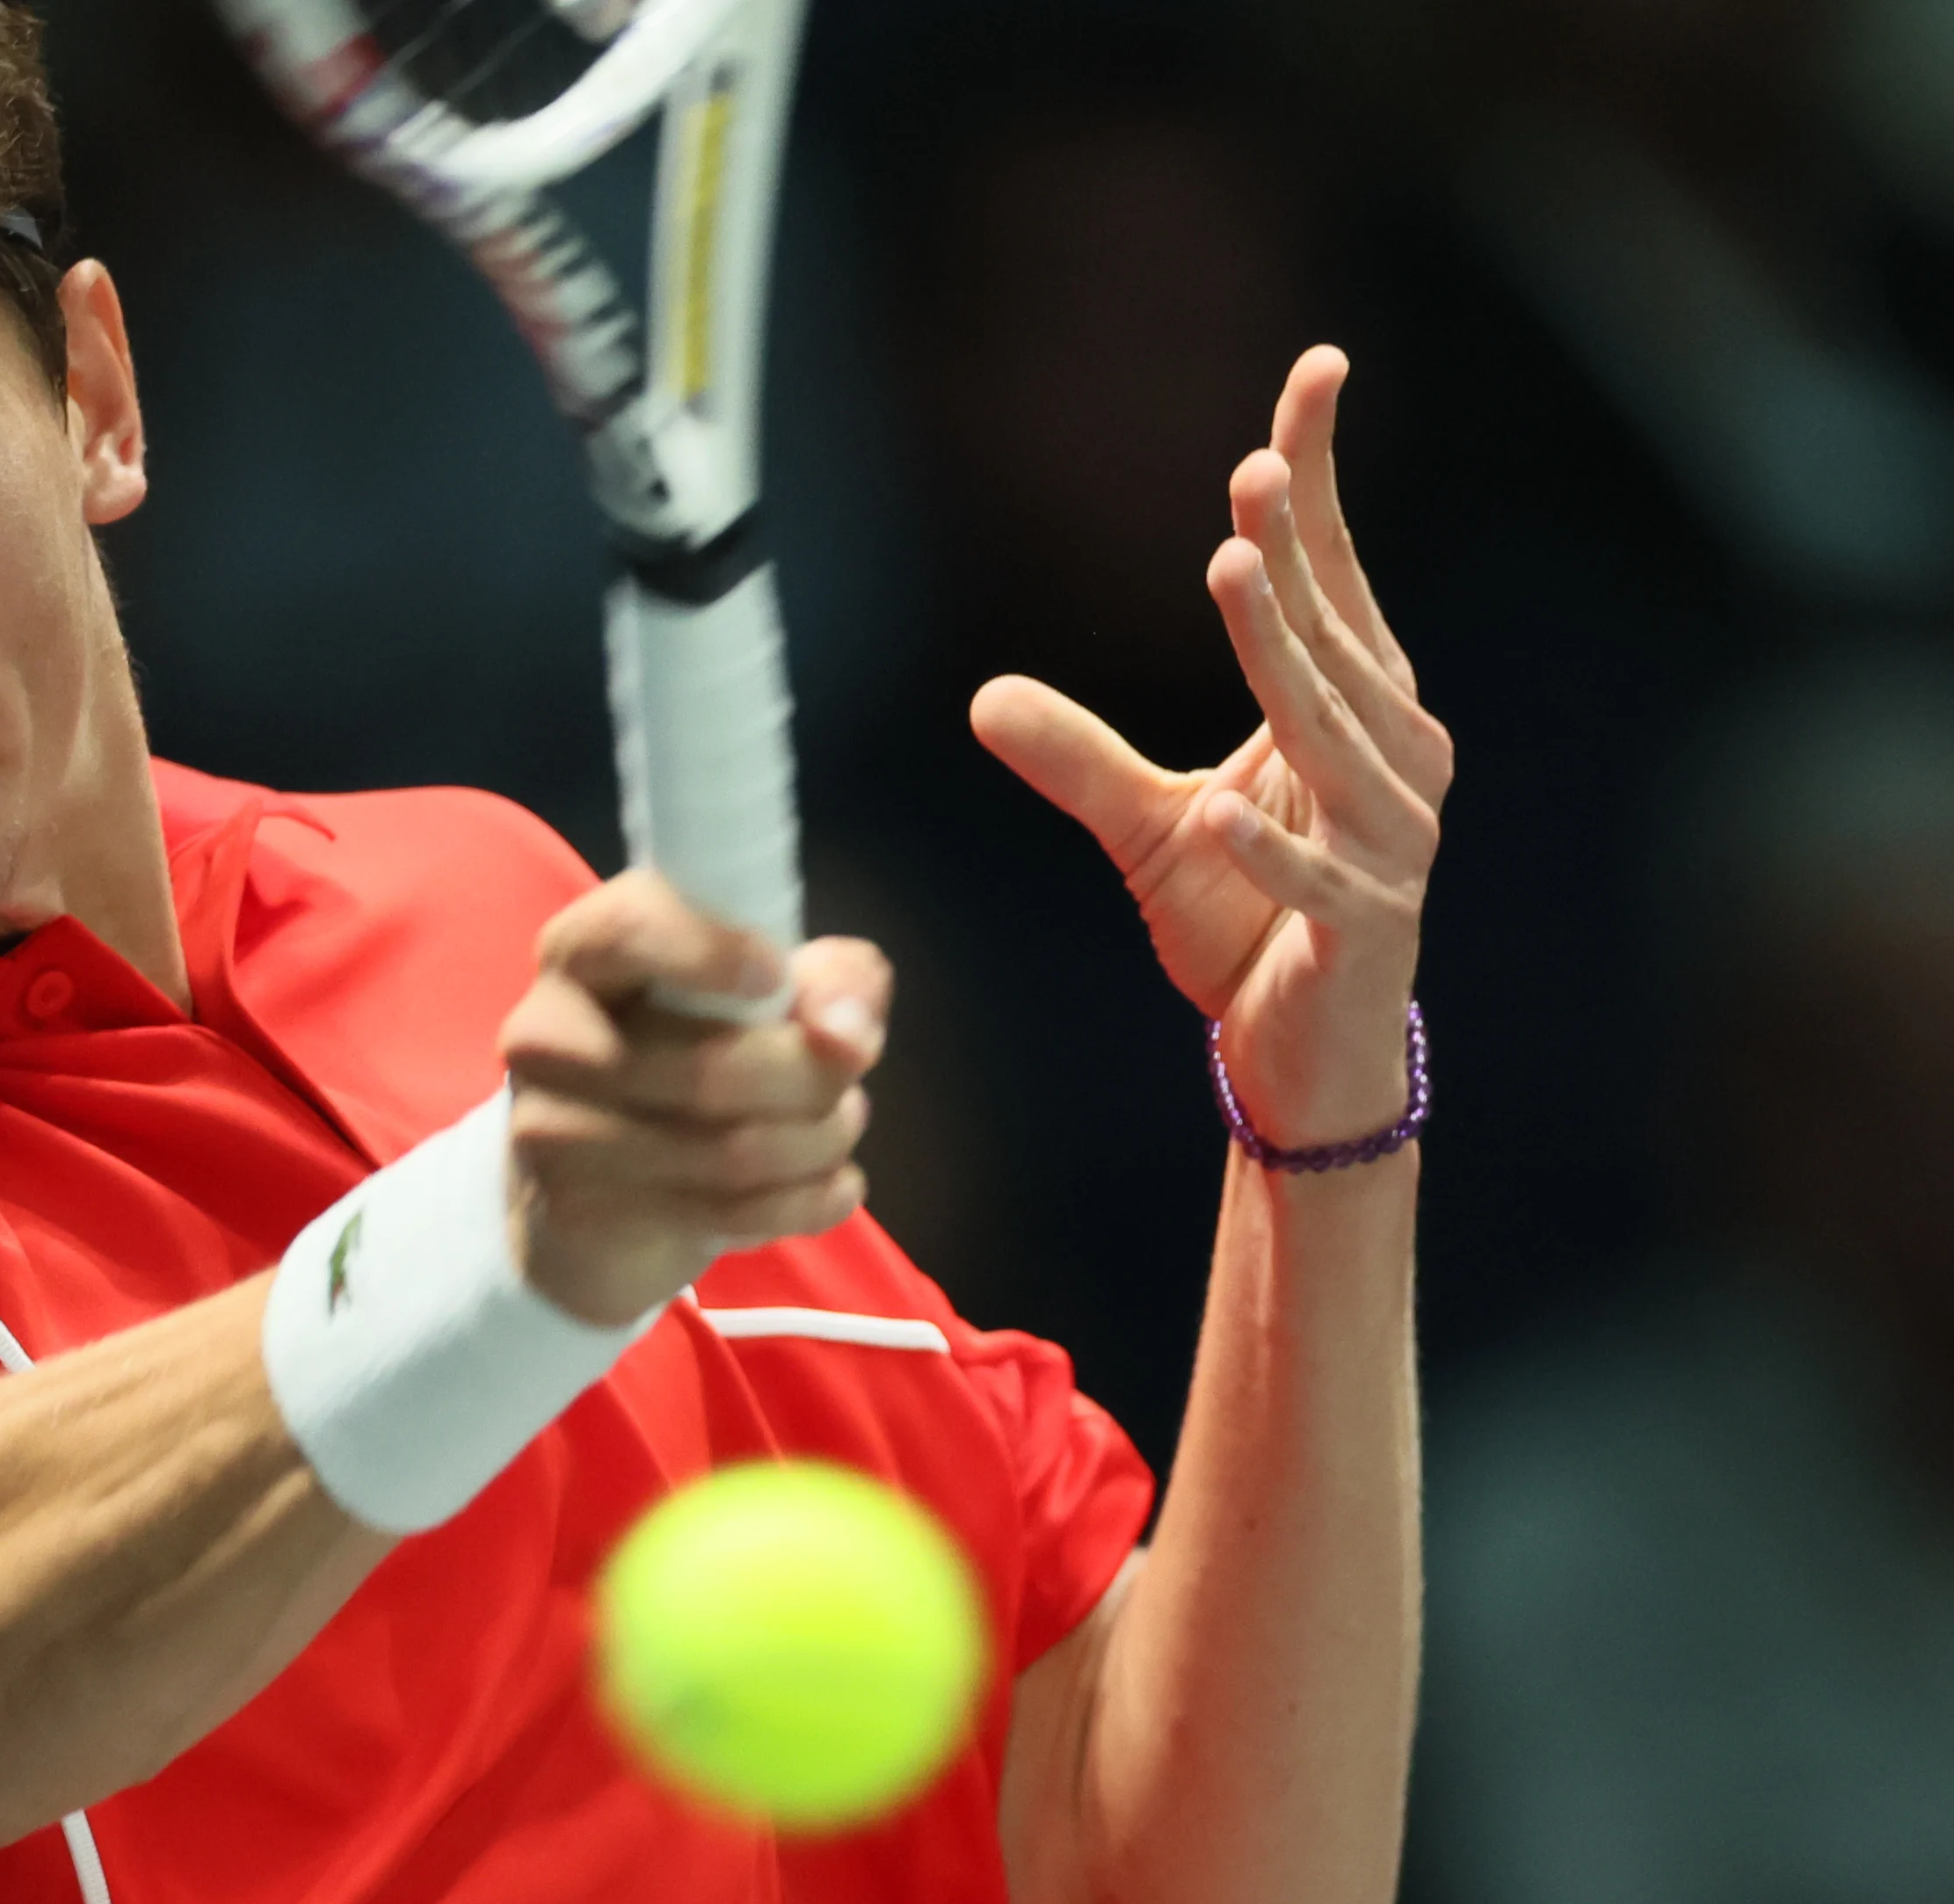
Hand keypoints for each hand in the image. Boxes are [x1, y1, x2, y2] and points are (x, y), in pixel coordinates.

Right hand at [498, 871, 889, 1325]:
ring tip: (837, 1128)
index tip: (778, 977)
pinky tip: (831, 1186)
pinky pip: (733, 1213)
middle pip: (713, 1067)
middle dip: (818, 1078)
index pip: (630, 929)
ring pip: (733, 1150)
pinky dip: (813, 1201)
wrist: (591, 1196)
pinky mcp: (581, 1213)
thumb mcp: (761, 995)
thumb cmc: (685, 1059)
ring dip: (823, 1141)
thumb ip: (828, 979)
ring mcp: (553, 1132)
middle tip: (849, 1076)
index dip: (715, 952)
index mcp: (582, 953)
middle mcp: (547, 1035)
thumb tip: (850, 1030)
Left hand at [970, 347, 1450, 1148]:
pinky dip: (1276, 852)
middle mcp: (1394, 765)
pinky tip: (1222, 807)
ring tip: (1231, 569)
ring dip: (1286, 656)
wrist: (1305, 1059)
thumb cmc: (1248, 925)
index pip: (1336, 579)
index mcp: (1357, 717)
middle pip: (1338, 642)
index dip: (1323, 481)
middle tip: (1248, 469)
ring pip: (1339, 740)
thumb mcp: (1150, 830)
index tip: (1318, 371)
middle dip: (1294, 555)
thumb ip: (1079, 760)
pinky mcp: (1366, 934)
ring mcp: (1390, 851)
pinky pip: (1323, 885)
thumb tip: (983, 698)